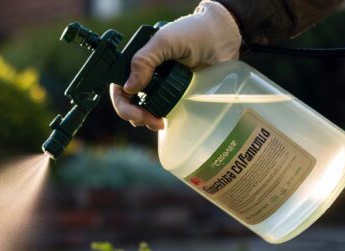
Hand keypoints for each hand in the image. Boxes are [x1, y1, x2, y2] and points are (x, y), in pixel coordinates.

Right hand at [110, 0, 240, 129]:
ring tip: (158, 124)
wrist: (225, 37)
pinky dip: (160, 119)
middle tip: (148, 121)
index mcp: (139, 62)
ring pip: (144, 110)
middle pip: (129, 102)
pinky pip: (163, 111)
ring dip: (146, 121)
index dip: (122, 102)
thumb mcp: (165, 41)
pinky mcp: (178, 96)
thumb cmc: (195, 32)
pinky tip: (166, 123)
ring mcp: (162, 87)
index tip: (135, 112)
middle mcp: (147, 75)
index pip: (119, 85)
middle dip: (134, 116)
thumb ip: (144, 61)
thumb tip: (129, 89)